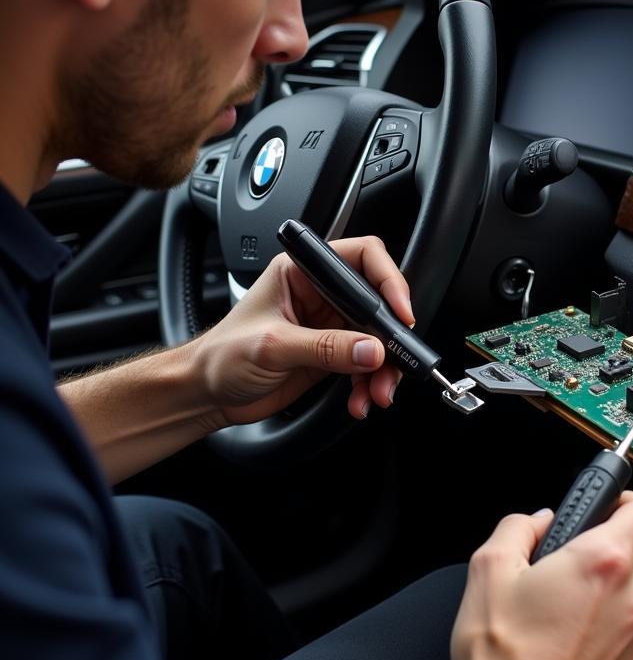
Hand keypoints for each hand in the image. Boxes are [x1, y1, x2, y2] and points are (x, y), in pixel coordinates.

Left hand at [192, 235, 414, 426]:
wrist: (204, 394)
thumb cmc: (221, 356)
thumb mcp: (273, 347)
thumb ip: (326, 348)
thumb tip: (372, 350)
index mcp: (303, 273)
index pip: (362, 258)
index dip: (388, 281)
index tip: (400, 313)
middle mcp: (321, 294)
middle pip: (378, 303)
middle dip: (390, 337)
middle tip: (394, 363)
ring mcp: (329, 325)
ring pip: (378, 339)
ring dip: (384, 369)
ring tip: (376, 394)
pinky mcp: (333, 354)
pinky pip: (366, 366)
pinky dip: (370, 385)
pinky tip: (360, 401)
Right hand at [448, 492, 632, 659]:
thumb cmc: (503, 658)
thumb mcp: (489, 567)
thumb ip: (519, 526)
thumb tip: (537, 521)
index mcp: (603, 562)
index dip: (626, 500)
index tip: (606, 505)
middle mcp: (632, 599)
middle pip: (632, 555)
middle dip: (598, 555)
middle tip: (559, 568)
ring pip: (627, 597)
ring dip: (601, 595)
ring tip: (555, 612)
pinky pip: (622, 634)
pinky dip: (601, 632)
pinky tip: (562, 642)